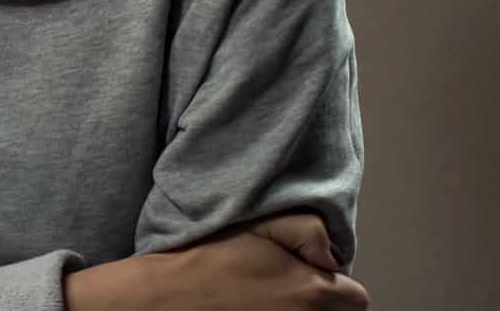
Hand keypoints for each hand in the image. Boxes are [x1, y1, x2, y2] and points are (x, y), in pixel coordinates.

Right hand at [66, 214, 369, 310]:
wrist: (171, 296)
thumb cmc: (211, 259)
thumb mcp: (260, 225)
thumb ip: (309, 231)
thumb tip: (330, 257)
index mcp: (313, 291)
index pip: (357, 298)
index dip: (335, 284)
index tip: (310, 276)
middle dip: (323, 302)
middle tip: (290, 289)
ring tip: (272, 300)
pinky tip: (259, 308)